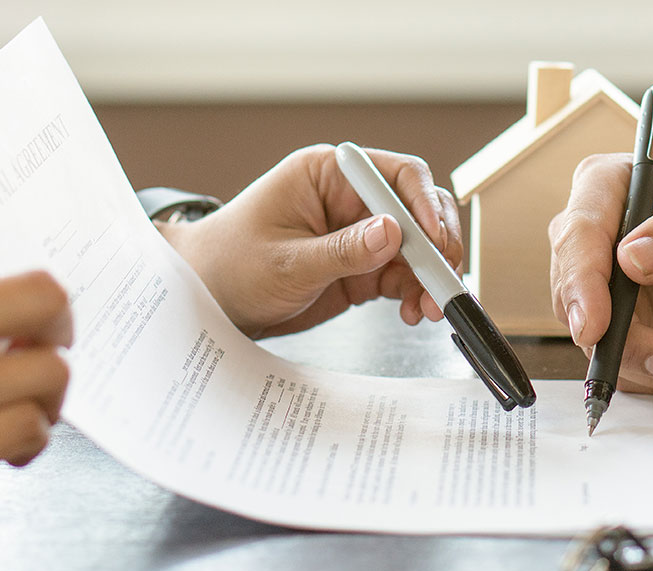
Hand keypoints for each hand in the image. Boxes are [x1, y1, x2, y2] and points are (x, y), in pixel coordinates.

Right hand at [0, 263, 72, 555]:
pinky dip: (33, 439)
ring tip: (29, 411)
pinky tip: (10, 452)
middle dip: (62, 326)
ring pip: (50, 369)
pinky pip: (29, 427)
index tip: (9, 339)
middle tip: (51, 351)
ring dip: (52, 395)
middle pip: (42, 297)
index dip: (7, 314)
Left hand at [158, 144, 462, 338]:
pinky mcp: (361, 268)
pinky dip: (416, 292)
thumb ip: (341, 250)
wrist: (208, 303)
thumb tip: (392, 233)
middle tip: (444, 280)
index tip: (434, 241)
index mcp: (328, 175)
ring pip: (417, 247)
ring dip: (431, 276)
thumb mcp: (286, 262)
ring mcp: (359, 235)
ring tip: (430, 307)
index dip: (422, 206)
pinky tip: (414, 312)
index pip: (395, 176)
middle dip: (436, 245)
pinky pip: (403, 275)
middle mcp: (350, 199)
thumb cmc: (230, 267)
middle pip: (416, 210)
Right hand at [548, 155, 652, 394]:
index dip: (579, 282)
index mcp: (611, 188)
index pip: (577, 234)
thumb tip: (630, 257)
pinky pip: (628, 369)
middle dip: (622, 341)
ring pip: (598, 344)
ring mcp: (608, 292)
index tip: (594, 326)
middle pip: (574, 298)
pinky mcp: (626, 333)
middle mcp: (598, 241)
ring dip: (651, 368)